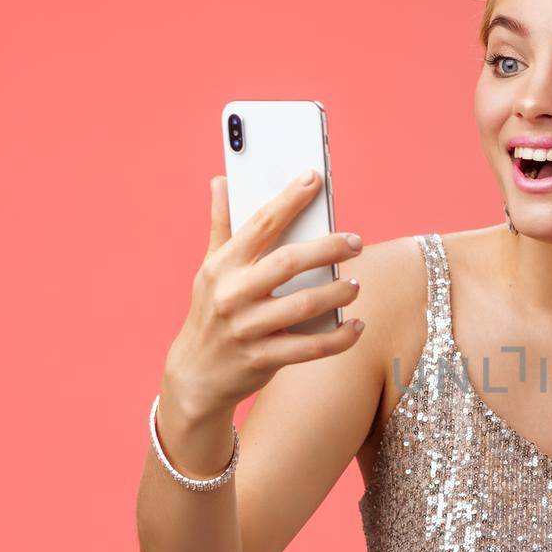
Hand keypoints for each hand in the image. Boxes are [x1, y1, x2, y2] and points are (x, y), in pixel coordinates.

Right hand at [162, 169, 363, 419]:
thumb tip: (220, 182)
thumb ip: (221, 226)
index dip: (289, 198)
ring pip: (304, 304)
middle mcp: (232, 294)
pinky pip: (310, 347)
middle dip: (328, 248)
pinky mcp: (261, 358)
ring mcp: (246, 328)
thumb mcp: (210, 269)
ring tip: (355, 285)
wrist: (195, 374)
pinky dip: (339, 337)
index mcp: (222, 266)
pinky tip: (355, 326)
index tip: (314, 178)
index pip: (260, 223)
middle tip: (356, 242)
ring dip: (338, 293)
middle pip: (289, 262)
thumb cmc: (210, 311)